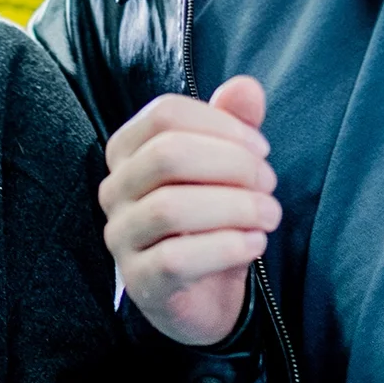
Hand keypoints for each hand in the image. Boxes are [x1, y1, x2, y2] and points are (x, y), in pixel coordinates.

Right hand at [100, 75, 280, 345]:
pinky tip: (253, 244)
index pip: (165, 114)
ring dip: (236, 207)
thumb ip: (233, 124)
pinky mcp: (141, 281)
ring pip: (171, 208)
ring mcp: (121, 237)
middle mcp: (114, 190)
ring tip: (270, 215)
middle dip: (233, 165)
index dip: (222, 125)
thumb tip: (246, 86)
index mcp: (128, 152)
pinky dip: (227, 247)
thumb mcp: (225, 168)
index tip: (261, 148)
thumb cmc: (210, 221)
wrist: (202, 297)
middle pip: (167, 155)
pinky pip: (178, 258)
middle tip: (269, 184)